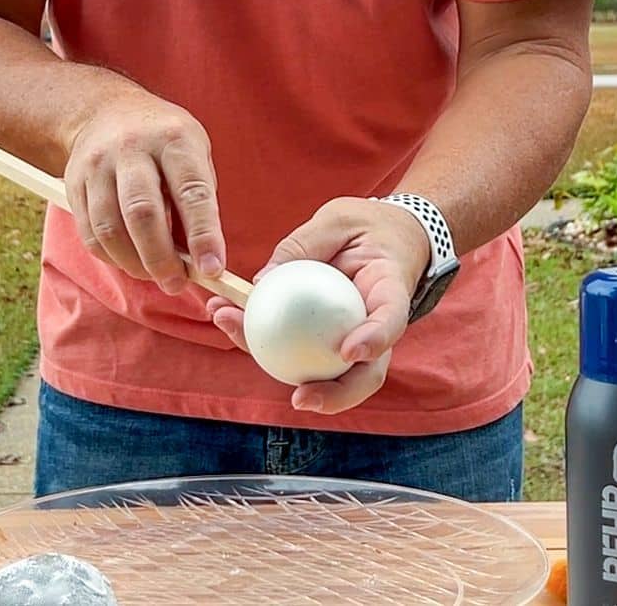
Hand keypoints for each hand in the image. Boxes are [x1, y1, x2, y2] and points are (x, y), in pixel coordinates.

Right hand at [64, 92, 225, 293]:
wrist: (105, 110)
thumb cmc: (163, 140)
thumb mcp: (194, 150)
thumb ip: (198, 198)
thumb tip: (204, 257)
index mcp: (174, 139)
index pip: (192, 191)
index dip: (204, 235)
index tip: (213, 269)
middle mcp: (133, 148)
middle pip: (143, 213)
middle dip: (162, 258)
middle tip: (177, 283)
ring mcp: (98, 165)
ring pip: (111, 228)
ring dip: (135, 264)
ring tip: (155, 276)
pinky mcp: (75, 183)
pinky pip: (90, 232)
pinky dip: (112, 257)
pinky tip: (130, 261)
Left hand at [208, 197, 429, 413]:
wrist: (383, 236)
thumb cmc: (365, 225)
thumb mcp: (338, 219)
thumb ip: (305, 244)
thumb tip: (262, 280)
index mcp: (390, 290)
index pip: (391, 320)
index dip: (375, 340)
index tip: (349, 351)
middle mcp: (377, 326)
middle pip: (367, 373)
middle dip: (335, 395)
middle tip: (299, 398)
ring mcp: (354, 339)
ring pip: (326, 372)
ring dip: (277, 369)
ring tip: (231, 331)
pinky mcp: (325, 340)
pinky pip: (297, 350)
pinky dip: (262, 342)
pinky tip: (225, 317)